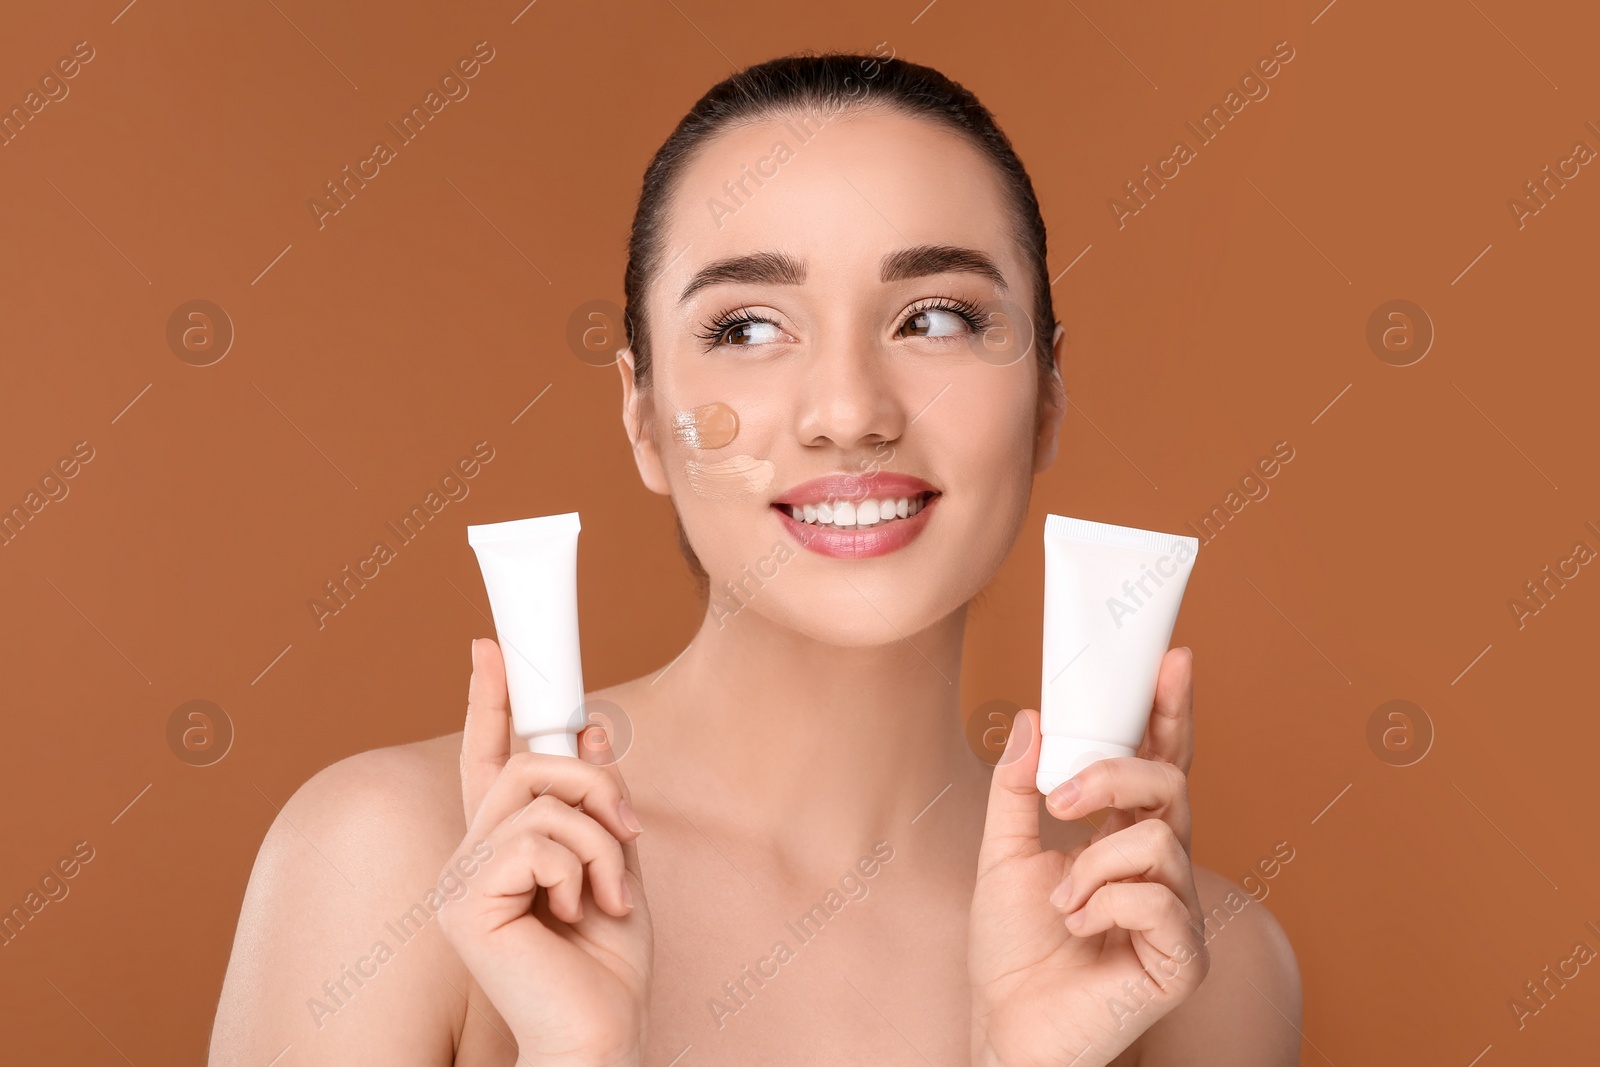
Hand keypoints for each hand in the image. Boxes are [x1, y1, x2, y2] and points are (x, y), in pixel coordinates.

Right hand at [437, 637, 652, 1065]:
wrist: (601, 1032)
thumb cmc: (606, 963)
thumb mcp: (616, 861)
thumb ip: (598, 801)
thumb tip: (593, 728)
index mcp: (502, 847)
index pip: (488, 758)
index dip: (488, 700)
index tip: (490, 648)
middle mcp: (469, 856)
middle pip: (526, 762)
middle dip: (593, 780)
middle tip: (629, 831)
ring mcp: (459, 879)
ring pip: (539, 795)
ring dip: (599, 839)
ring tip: (609, 893)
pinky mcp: (465, 901)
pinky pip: (538, 840)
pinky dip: (582, 870)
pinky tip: (578, 916)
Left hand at [969, 647, 1207, 1066]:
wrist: (1008, 1027)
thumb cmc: (1013, 950)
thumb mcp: (1002, 852)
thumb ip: (1018, 787)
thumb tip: (1034, 719)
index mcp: (1124, 837)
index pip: (1160, 762)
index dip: (1171, 711)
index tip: (1174, 659)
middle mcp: (1162, 868)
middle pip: (1170, 785)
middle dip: (1114, 777)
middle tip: (1061, 801)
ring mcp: (1178, 913)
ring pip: (1158, 841)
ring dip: (1092, 866)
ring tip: (1062, 903)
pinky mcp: (1183, 957)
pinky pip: (1157, 899)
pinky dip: (1105, 906)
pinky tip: (1083, 931)